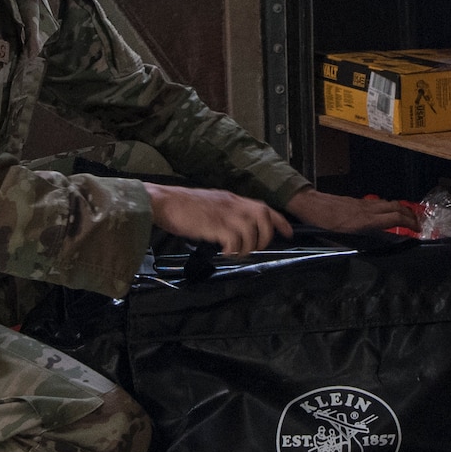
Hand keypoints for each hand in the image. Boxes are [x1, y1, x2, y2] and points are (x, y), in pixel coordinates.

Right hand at [142, 184, 291, 253]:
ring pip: (251, 231)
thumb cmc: (180, 206)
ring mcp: (223, 214)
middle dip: (266, 235)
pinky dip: (234, 250)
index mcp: (230, 199)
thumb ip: (223, 212)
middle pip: (263, 216)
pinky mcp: (213, 225)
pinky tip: (224, 252)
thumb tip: (232, 227)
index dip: (279, 220)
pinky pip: (235, 240)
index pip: (263, 206)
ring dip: (248, 246)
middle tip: (256, 248)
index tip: (289, 233)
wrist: (162, 201)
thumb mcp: (209, 204)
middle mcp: (231, 204)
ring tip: (236, 252)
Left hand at [283, 188, 411, 233]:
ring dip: (402, 209)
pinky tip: (388, 214)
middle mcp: (367, 209)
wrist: (309, 203)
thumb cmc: (320, 223)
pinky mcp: (357, 201)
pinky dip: (389, 207)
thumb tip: (364, 254)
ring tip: (408, 218)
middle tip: (418, 224)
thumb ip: (352, 245)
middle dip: (411, 215)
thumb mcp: (336, 239)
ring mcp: (362, 203)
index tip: (418, 230)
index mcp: (365, 221)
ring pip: (389, 203)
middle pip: (396, 207)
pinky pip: (379, 202)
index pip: (394, 218)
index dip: (409, 223)